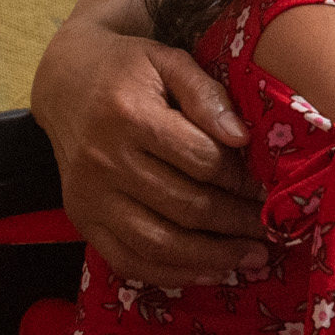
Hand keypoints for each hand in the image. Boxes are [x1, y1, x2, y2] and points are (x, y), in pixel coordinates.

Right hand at [32, 23, 266, 286]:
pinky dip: (171, 274)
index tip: (269, 190)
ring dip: (212, 257)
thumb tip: (242, 137)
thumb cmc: (126, 69)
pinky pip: (128, 261)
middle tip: (271, 229)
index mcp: (129, 116)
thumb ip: (205, 94)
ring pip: (158, 243)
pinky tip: (209, 271)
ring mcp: (90, 197)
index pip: (200, 160)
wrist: (64, 83)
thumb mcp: (167, 60)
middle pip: (184, 206)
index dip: (241, 180)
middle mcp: (104, 161)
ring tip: (252, 257)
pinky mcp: (81, 220)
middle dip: (236, 223)